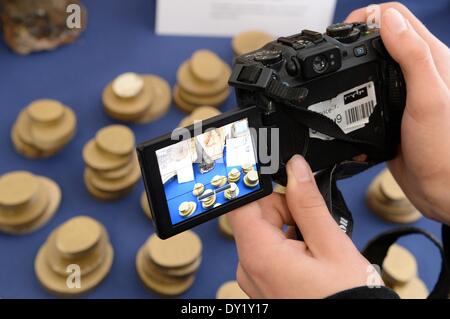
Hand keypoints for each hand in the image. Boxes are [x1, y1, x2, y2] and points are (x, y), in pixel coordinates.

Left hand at [228, 155, 380, 297]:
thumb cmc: (342, 299)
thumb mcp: (332, 245)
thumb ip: (308, 203)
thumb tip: (295, 169)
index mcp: (259, 254)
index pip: (240, 202)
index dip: (261, 186)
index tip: (281, 177)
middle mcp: (248, 266)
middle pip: (255, 215)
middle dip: (284, 210)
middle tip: (312, 226)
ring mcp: (254, 276)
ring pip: (263, 231)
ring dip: (288, 228)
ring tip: (314, 247)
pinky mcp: (262, 282)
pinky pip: (267, 250)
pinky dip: (286, 244)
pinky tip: (308, 255)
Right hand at [346, 3, 449, 223]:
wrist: (440, 189)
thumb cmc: (444, 149)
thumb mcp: (429, 98)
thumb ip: (412, 57)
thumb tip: (388, 20)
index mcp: (432, 59)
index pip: (397, 18)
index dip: (369, 17)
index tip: (345, 29)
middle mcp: (417, 72)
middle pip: (381, 39)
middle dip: (356, 39)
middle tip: (334, 52)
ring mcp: (402, 92)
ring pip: (371, 65)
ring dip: (353, 65)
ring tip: (335, 73)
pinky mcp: (390, 112)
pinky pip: (367, 92)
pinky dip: (353, 90)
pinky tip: (344, 98)